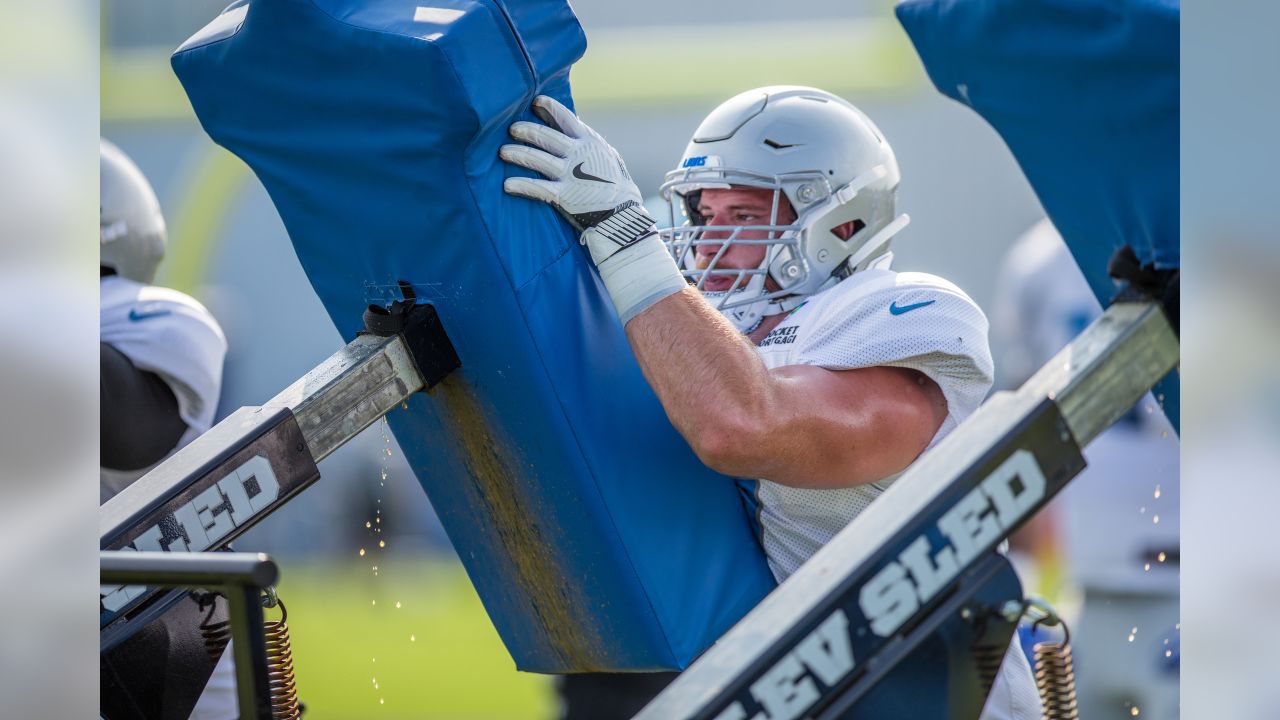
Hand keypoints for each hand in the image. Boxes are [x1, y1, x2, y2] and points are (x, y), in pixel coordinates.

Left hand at [500, 95, 654, 265]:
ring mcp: (570, 174)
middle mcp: (578, 154)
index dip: (549, 107)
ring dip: (517, 154)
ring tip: (503, 152)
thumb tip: (574, 123)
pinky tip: (507, 185)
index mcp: (589, 141)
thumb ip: (589, 141)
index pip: (566, 118)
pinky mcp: (564, 195)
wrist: (623, 211)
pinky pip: (537, 188)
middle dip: (526, 130)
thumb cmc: (616, 183)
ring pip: (536, 158)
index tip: (535, 102)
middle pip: (545, 136)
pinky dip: (521, 185)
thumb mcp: (607, 155)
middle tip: (512, 128)